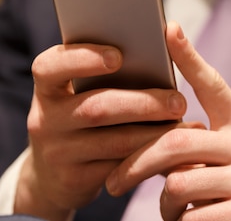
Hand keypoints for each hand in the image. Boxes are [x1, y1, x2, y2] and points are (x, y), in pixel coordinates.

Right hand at [16, 43, 192, 220]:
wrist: (53, 174)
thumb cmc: (81, 115)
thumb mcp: (79, 93)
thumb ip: (105, 73)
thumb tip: (159, 50)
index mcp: (46, 86)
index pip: (50, 66)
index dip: (83, 58)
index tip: (118, 56)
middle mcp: (45, 119)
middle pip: (96, 107)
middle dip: (142, 103)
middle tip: (179, 101)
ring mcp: (57, 152)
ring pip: (114, 141)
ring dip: (154, 133)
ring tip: (185, 125)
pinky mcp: (75, 180)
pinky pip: (120, 168)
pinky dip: (150, 156)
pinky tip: (173, 149)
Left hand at [106, 22, 230, 220]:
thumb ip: (203, 139)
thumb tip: (154, 123)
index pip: (213, 86)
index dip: (188, 57)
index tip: (167, 29)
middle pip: (176, 143)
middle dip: (136, 164)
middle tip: (114, 182)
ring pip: (177, 185)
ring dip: (164, 204)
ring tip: (172, 209)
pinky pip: (190, 218)